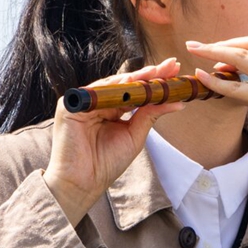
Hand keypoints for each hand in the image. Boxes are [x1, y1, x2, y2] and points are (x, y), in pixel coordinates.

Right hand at [43, 58, 184, 225]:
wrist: (83, 182)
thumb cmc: (106, 163)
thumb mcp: (135, 135)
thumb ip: (150, 115)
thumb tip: (177, 102)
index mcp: (112, 109)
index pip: (135, 90)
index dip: (154, 81)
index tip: (175, 72)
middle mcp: (98, 103)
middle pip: (126, 83)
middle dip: (149, 73)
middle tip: (170, 65)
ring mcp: (84, 103)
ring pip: (112, 84)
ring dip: (135, 77)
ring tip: (156, 71)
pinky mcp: (70, 106)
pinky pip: (95, 92)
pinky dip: (113, 86)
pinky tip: (131, 81)